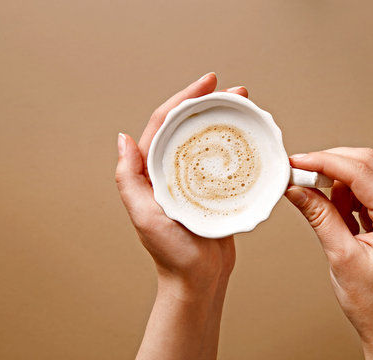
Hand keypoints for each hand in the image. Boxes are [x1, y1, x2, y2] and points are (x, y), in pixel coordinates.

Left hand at [115, 73, 247, 359]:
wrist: (198, 279)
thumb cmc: (171, 253)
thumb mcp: (144, 215)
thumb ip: (130, 179)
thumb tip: (122, 139)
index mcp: (154, 170)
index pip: (166, 124)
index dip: (184, 98)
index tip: (207, 83)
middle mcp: (173, 170)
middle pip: (191, 126)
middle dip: (211, 103)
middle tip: (236, 91)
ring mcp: (196, 179)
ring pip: (210, 140)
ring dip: (226, 120)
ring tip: (247, 107)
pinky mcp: (215, 191)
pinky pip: (225, 162)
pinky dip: (236, 146)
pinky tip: (250, 138)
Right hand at [285, 148, 372, 359]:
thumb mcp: (341, 257)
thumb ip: (320, 217)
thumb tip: (298, 189)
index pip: (360, 172)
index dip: (324, 162)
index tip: (297, 163)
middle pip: (366, 164)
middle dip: (330, 164)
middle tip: (300, 175)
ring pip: (365, 175)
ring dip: (336, 181)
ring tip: (316, 203)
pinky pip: (364, 192)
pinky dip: (343, 194)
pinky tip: (331, 210)